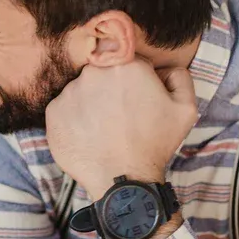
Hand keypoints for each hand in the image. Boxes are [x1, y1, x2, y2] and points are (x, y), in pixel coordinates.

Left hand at [45, 60, 197, 199]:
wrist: (122, 179)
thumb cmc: (155, 145)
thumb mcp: (185, 108)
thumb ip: (178, 76)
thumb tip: (162, 68)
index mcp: (126, 65)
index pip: (125, 59)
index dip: (131, 78)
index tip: (134, 96)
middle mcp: (94, 73)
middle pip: (101, 73)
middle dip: (110, 89)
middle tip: (119, 116)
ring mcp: (70, 92)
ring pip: (81, 90)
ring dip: (90, 104)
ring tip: (103, 128)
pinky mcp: (53, 112)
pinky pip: (65, 108)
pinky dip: (74, 119)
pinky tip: (88, 135)